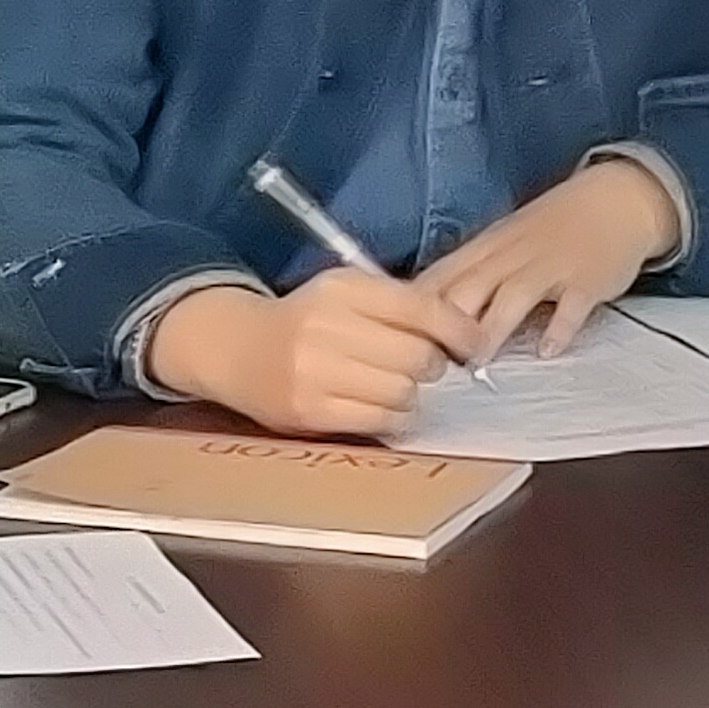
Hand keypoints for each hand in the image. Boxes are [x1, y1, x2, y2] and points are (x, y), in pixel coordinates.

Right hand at [146, 272, 486, 438]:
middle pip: (418, 355)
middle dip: (432, 364)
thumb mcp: (346, 292)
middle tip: (422, 366)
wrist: (236, 349)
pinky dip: (393, 416)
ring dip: (411, 393)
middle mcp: (326, 326)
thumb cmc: (306, 320)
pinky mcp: (308, 411)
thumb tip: (465, 334)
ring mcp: (314, 371)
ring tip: (395, 386)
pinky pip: (379, 420)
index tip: (472, 345)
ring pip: (403, 391)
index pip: (422, 308)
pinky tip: (382, 406)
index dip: (460, 330)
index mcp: (342, 287)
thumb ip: (400, 305)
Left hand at [420, 160, 680, 362]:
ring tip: (478, 363)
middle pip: (469, 289)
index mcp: (485, 249)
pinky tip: (547, 350)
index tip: (398, 343)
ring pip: (514, 296)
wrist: (615, 200)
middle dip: (448, 326)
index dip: (415, 311)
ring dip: (493, 329)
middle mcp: (511, 256)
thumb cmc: (549, 229)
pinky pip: (572, 305)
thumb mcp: (501, 243)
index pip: (439, 279)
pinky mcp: (587, 279)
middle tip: (433, 365)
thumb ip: (465, 275)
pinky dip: (560, 327)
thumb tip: (419, 312)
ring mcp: (550, 266)